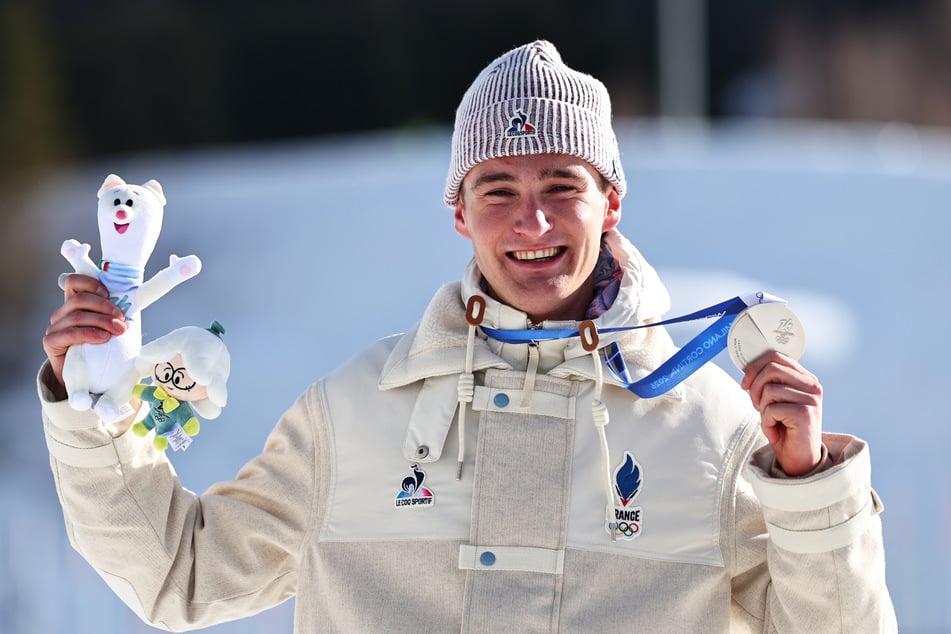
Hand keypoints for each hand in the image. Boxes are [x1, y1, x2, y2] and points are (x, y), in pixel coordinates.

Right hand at [42, 274, 126, 388]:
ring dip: (102, 321)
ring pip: (77, 315)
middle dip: (106, 307)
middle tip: (121, 320)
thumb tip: (134, 300)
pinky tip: (103, 338)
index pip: (74, 282)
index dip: (91, 283)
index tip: (109, 293)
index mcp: (75, 304)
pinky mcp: (51, 342)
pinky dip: (89, 334)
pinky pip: (69, 333)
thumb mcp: (113, 327)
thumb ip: (116, 313)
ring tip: (118, 330)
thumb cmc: (105, 350)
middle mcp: (63, 313)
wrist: (90, 379)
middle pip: (80, 299)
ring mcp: (55, 327)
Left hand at [741, 351, 822, 476]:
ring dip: (762, 409)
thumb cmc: (784, 428)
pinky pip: (771, 409)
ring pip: (769, 390)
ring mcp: (811, 399)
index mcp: (806, 378)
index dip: (755, 367)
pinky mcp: (805, 414)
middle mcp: (812, 386)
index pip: (777, 357)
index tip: (745, 383)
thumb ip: (768, 382)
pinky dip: (766, 423)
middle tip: (757, 406)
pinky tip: (775, 432)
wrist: (799, 458)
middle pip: (771, 369)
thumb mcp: (776, 400)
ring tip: (771, 421)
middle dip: (755, 388)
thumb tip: (747, 368)